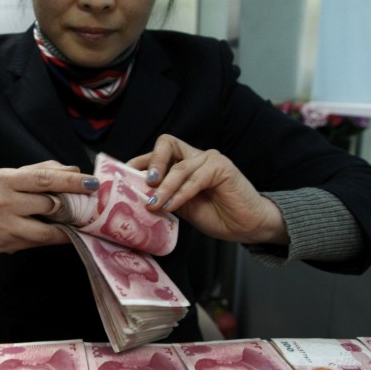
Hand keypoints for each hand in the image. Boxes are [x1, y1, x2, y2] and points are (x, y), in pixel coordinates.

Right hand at [0, 160, 97, 253]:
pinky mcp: (8, 243)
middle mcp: (2, 202)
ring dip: (67, 225)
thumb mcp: (12, 177)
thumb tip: (74, 169)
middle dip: (71, 204)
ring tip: (79, 220)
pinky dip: (56, 237)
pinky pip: (40, 241)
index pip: (43, 178)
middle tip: (89, 203)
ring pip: (47, 228)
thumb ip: (41, 171)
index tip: (92, 183)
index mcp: (4, 179)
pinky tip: (65, 232)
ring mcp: (4, 225)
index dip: (71, 181)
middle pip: (48, 203)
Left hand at [128, 135, 289, 244]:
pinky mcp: (222, 167)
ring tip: (154, 205)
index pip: (158, 153)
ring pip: (179, 166)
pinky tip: (172, 206)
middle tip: (144, 184)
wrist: (247, 226)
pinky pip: (195, 178)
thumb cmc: (217, 216)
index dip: (139, 161)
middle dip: (151, 162)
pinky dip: (180, 193)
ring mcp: (210, 159)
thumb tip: (137, 197)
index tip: (123, 176)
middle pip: (166, 143)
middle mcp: (196, 156)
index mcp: (185, 163)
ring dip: (163, 188)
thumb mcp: (181, 206)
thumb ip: (164, 196)